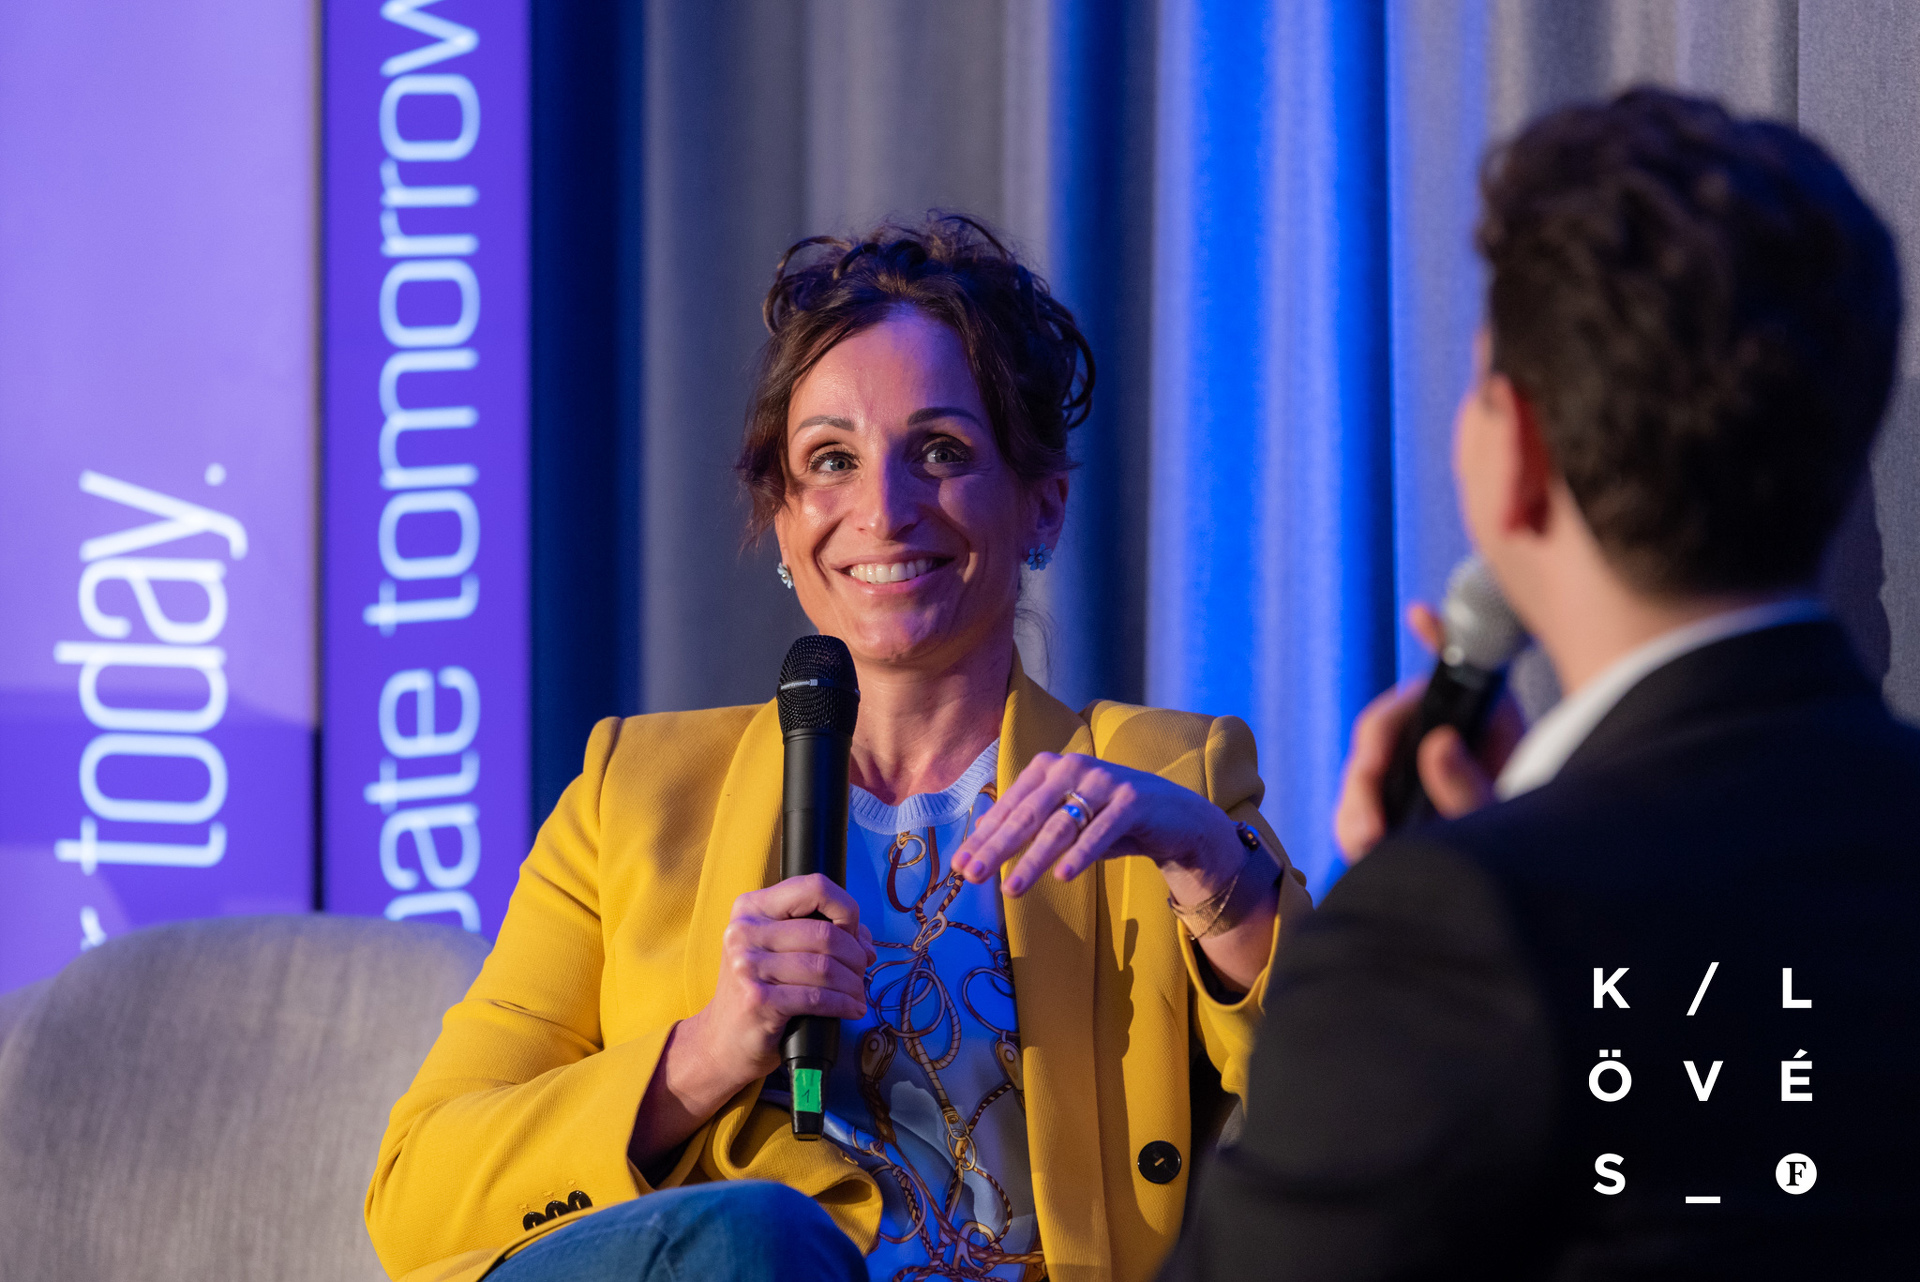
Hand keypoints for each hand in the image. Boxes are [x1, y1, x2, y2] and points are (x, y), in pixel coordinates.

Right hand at [677, 874, 875, 1094]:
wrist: (723, 1041)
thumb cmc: (760, 990)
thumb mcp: (781, 951)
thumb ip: (821, 934)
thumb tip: (865, 944)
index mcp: (752, 907)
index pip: (814, 887)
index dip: (845, 909)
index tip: (853, 935)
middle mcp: (744, 931)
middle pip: (825, 933)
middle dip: (855, 957)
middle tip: (861, 973)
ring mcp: (747, 965)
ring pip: (824, 967)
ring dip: (852, 984)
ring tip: (857, 994)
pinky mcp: (757, 1000)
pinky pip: (817, 997)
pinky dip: (843, 1004)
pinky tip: (851, 1009)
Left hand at [950, 752, 1243, 898]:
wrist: (1172, 816)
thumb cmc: (1107, 819)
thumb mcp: (1064, 819)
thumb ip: (1028, 825)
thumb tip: (979, 843)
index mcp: (1049, 768)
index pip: (1009, 806)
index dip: (983, 837)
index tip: (960, 865)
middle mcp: (1073, 767)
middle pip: (1027, 815)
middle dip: (997, 848)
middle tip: (973, 876)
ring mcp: (1104, 781)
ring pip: (1060, 826)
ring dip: (1033, 860)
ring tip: (1011, 889)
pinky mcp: (1132, 800)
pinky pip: (1101, 832)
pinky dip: (1080, 855)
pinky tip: (1062, 876)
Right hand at [1333, 602, 1523, 862]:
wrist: (1525, 882)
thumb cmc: (1525, 845)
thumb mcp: (1506, 816)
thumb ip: (1473, 785)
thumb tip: (1438, 745)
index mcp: (1481, 726)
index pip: (1454, 673)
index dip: (1439, 634)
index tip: (1423, 614)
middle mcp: (1442, 735)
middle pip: (1386, 728)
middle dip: (1368, 766)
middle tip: (1370, 809)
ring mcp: (1415, 766)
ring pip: (1365, 769)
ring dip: (1356, 802)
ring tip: (1363, 842)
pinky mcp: (1397, 799)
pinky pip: (1362, 803)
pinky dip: (1354, 822)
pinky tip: (1358, 846)